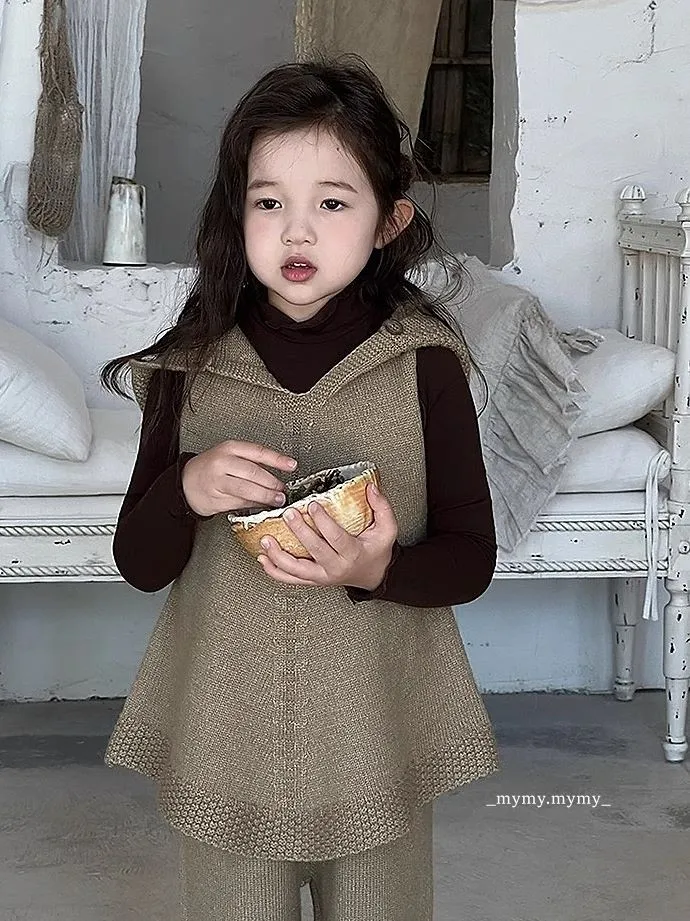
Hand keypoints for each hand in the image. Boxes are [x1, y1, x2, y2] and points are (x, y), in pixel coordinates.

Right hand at [181, 440, 297, 516]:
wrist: (185, 482)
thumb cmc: (210, 468)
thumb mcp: (230, 456)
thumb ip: (252, 464)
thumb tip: (278, 475)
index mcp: (229, 448)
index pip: (258, 452)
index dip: (277, 459)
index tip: (292, 465)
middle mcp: (223, 463)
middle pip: (254, 473)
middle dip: (272, 483)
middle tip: (283, 489)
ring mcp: (218, 481)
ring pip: (247, 489)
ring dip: (265, 496)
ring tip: (276, 499)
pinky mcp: (216, 498)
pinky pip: (239, 502)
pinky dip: (253, 504)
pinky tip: (261, 505)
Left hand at [257, 483, 397, 590]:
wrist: (373, 575)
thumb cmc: (376, 550)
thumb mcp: (387, 528)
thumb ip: (381, 506)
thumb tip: (370, 487)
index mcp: (352, 553)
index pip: (335, 537)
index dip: (323, 522)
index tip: (313, 505)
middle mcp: (335, 567)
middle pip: (314, 550)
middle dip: (299, 531)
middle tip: (287, 514)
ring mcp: (322, 576)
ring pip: (296, 570)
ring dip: (278, 556)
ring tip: (266, 539)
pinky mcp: (313, 581)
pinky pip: (290, 579)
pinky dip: (274, 570)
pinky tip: (263, 558)